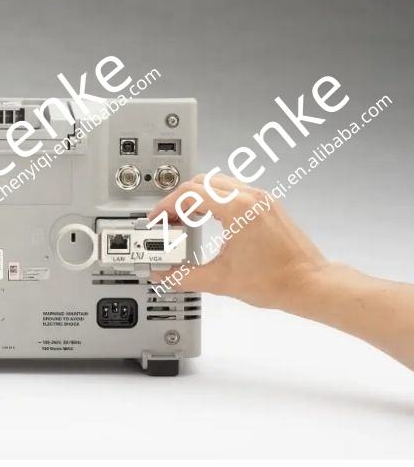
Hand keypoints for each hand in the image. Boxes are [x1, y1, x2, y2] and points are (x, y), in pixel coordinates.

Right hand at [149, 173, 327, 310]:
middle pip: (202, 182)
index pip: (190, 193)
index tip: (157, 218)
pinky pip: (234, 191)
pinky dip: (215, 200)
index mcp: (237, 208)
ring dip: (197, 197)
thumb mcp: (220, 280)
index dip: (166, 205)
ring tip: (186, 219)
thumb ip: (184, 277)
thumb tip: (164, 276)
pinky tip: (209, 220)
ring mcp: (261, 200)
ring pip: (218, 183)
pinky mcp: (268, 206)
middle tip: (168, 219)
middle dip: (179, 199)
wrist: (309, 284)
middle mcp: (251, 197)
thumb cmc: (278, 280)